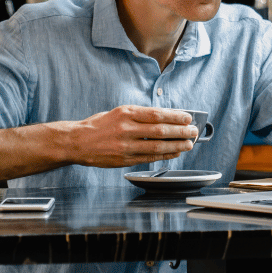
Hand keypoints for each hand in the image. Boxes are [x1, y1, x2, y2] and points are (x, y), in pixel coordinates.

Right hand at [66, 105, 196, 167]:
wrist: (77, 142)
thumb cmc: (99, 125)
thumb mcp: (119, 113)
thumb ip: (140, 115)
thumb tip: (166, 116)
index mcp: (125, 113)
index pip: (157, 114)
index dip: (175, 117)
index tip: (188, 118)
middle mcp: (126, 129)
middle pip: (160, 131)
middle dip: (181, 131)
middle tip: (194, 131)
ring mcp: (125, 146)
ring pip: (157, 146)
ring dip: (176, 146)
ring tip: (189, 144)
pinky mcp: (124, 160)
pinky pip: (149, 158)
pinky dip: (165, 155)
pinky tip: (175, 153)